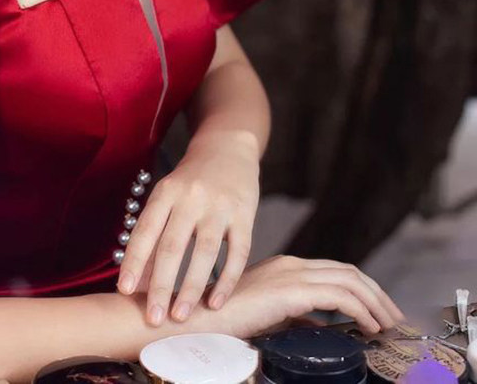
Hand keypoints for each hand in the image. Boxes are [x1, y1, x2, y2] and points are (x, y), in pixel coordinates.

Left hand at [117, 130, 260, 325]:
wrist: (228, 148)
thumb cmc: (191, 181)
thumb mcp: (168, 198)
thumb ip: (154, 236)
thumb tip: (136, 283)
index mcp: (166, 192)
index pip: (145, 230)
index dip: (133, 261)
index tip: (123, 291)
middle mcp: (191, 197)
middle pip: (172, 246)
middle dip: (160, 285)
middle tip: (152, 318)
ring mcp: (219, 206)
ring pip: (203, 252)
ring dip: (191, 289)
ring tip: (181, 317)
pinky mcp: (245, 215)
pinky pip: (237, 253)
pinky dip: (226, 281)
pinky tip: (216, 303)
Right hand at [208, 254, 407, 337]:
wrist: (198, 318)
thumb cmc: (226, 320)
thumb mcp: (269, 316)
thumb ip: (295, 318)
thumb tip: (321, 328)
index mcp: (286, 267)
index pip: (336, 272)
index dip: (364, 290)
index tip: (380, 312)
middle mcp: (292, 264)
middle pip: (349, 272)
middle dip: (377, 294)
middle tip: (395, 318)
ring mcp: (291, 274)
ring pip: (349, 281)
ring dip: (375, 303)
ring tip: (389, 324)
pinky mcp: (290, 290)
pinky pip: (338, 296)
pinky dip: (360, 310)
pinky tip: (369, 326)